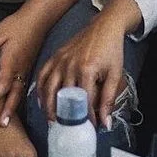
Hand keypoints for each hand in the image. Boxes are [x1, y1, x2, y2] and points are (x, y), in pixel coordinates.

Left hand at [0, 6, 49, 126]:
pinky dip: (19, 98)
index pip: (2, 84)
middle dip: (8, 109)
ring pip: (20, 92)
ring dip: (14, 106)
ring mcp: (26, 69)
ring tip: (7, 121)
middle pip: (14, 94)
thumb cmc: (16, 25)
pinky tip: (15, 104)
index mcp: (12, 62)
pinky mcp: (28, 67)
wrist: (37, 19)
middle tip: (1, 124)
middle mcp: (20, 69)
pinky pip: (24, 87)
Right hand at [36, 0, 136, 127]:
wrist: (105, 26)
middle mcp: (69, 66)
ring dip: (48, 107)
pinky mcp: (55, 56)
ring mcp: (60, 61)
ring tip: (52, 121)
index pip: (83, 102)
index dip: (86, 118)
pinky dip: (40, 90)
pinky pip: (42, 76)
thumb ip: (109, 100)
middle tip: (66, 129)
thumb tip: (106, 123)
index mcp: (86, 70)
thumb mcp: (115, 74)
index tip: (88, 128)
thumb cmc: (111, 50)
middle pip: (62, 98)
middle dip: (64, 116)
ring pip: (48, 89)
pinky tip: (42, 102)